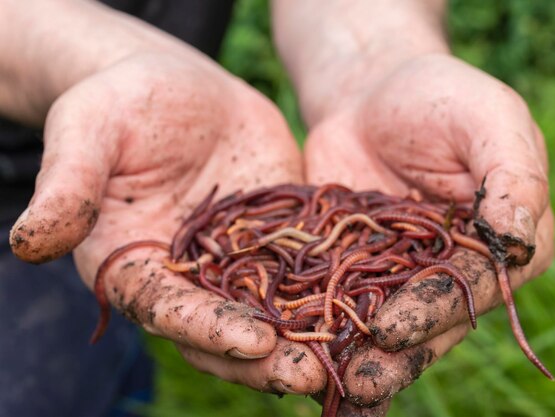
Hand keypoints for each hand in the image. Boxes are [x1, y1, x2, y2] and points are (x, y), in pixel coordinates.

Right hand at [8, 52, 326, 394]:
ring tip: (351, 355)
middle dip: (265, 356)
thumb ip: (67, 185)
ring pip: (271, 312)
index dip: (207, 328)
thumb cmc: (121, 102)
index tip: (252, 342)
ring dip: (307, 337)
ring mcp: (235, 263)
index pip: (166, 309)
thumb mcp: (88, 129)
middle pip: (223, 330)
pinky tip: (370, 305)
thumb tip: (27, 242)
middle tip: (312, 375)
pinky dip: (333, 291)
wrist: (177, 86)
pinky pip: (304, 270)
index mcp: (133, 266)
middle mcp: (186, 278)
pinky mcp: (274, 239)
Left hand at [304, 53, 554, 404]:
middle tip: (359, 382)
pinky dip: (324, 323)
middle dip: (394, 351)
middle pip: (429, 318)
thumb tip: (520, 236)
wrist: (371, 93)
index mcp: (505, 243)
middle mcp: (459, 269)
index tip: (392, 328)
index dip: (434, 310)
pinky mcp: (357, 266)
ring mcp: (404, 273)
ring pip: (384, 320)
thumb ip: (511, 174)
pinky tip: (300, 349)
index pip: (474, 287)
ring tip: (326, 382)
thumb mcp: (487, 118)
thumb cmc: (439, 97)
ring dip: (358, 354)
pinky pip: (342, 297)